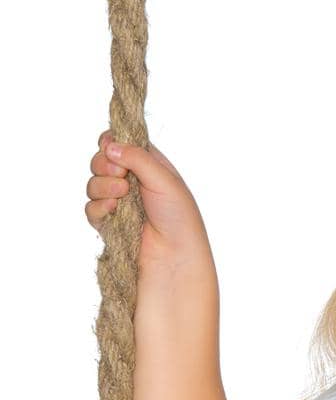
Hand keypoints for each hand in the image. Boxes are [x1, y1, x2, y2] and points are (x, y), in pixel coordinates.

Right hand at [85, 131, 214, 269]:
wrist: (176, 256)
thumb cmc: (179, 218)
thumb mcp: (164, 180)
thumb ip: (138, 158)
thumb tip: (109, 146)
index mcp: (149, 166)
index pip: (119, 143)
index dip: (110, 143)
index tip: (111, 148)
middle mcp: (132, 182)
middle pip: (100, 161)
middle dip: (104, 165)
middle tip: (121, 176)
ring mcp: (119, 203)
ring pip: (92, 184)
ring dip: (103, 186)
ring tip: (122, 195)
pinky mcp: (109, 223)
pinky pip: (90, 208)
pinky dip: (99, 207)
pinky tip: (113, 210)